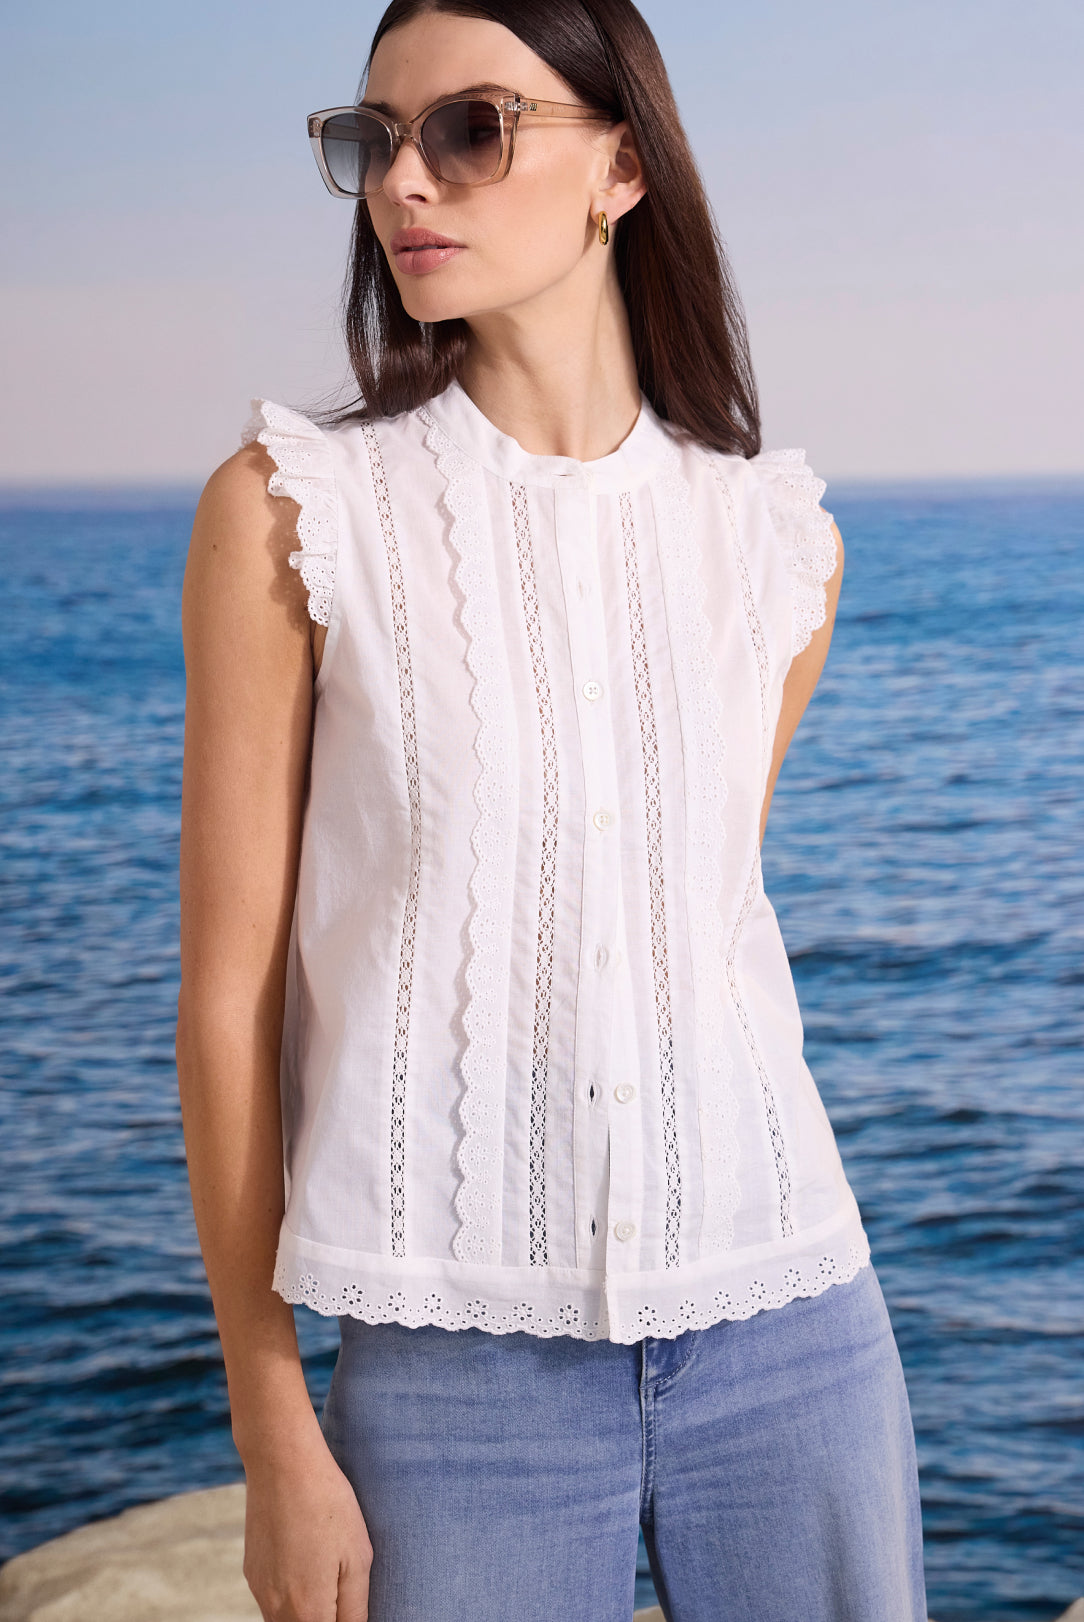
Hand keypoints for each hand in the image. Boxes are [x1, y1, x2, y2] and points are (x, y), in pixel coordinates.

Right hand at [242, 1428, 372, 1620]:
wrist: (281, 1462)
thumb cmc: (327, 1505)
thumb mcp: (357, 1558)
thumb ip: (355, 1609)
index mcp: (308, 1611)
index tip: (348, 1604)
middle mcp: (276, 1609)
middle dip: (325, 1617)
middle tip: (342, 1588)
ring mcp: (260, 1591)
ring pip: (284, 1621)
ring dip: (307, 1612)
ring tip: (327, 1572)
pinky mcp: (251, 1571)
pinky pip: (272, 1600)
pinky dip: (291, 1596)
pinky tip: (307, 1561)